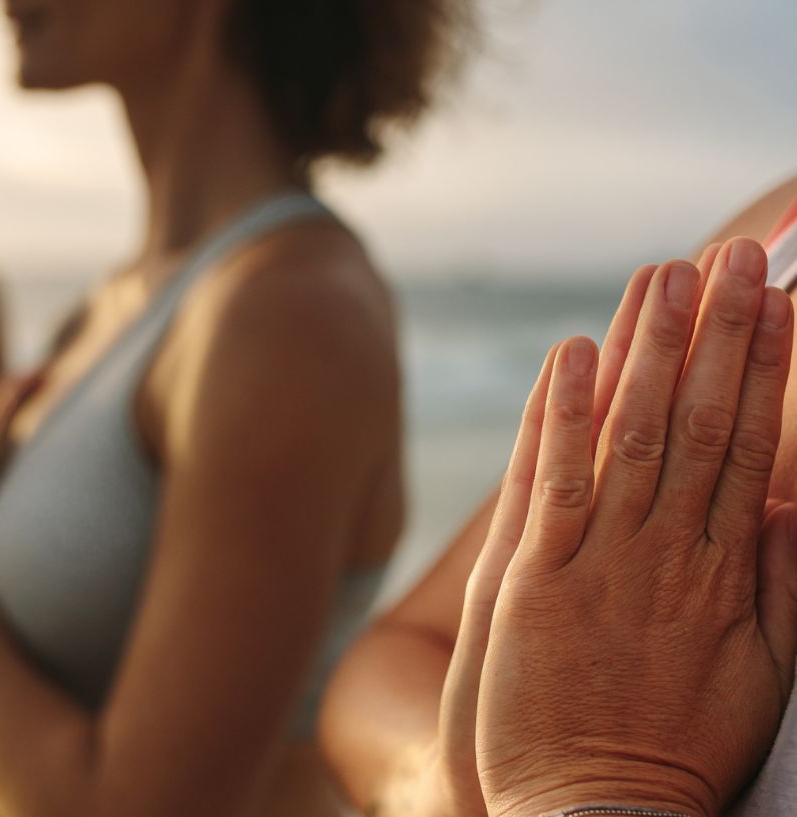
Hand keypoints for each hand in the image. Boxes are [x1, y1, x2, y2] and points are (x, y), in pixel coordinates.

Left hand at [470, 240, 796, 816]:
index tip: (782, 302)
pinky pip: (551, 484)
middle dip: (718, 335)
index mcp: (727, 571)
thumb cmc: (679, 745)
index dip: (768, 369)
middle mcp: (667, 554)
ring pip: (629, 437)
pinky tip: (574, 353)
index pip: (752, 446)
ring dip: (647, 352)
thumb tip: (794, 503)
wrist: (600, 813)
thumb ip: (781, 583)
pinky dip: (563, 416)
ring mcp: (597, 564)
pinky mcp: (530, 583)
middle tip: (733, 256)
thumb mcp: (760, 672)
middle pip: (697, 424)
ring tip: (663, 275)